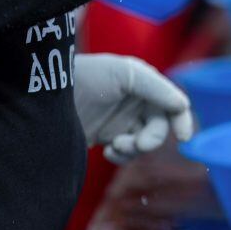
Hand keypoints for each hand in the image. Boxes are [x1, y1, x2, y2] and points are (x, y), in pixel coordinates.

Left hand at [74, 54, 192, 163]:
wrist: (47, 96)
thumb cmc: (86, 76)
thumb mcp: (125, 74)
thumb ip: (156, 88)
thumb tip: (183, 105)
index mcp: (145, 84)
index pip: (173, 104)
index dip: (182, 120)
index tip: (182, 137)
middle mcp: (138, 103)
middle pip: (161, 127)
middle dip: (151, 139)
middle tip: (136, 144)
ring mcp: (123, 121)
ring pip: (145, 143)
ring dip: (135, 149)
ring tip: (115, 147)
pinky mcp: (109, 137)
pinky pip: (127, 153)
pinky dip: (122, 156)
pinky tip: (107, 151)